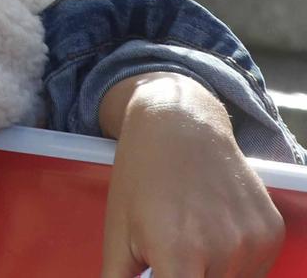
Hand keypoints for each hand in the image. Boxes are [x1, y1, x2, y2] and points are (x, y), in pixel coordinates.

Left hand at [98, 72, 283, 276]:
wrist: (180, 126)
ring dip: (213, 274)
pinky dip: (237, 264)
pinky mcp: (272, 232)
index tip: (162, 272)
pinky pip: (257, 269)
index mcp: (178, 255)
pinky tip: (215, 232)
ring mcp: (252, 242)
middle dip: (186, 276)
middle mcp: (222, 252)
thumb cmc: (141, 178)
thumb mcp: (117, 232)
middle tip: (173, 254)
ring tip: (192, 241)